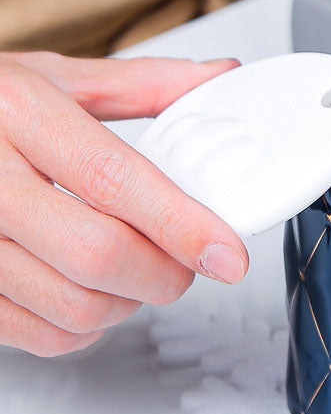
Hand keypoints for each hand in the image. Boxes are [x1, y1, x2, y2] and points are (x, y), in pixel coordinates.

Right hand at [0, 52, 248, 356]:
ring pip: (74, 307)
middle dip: (165, 273)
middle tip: (186, 261)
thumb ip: (142, 85)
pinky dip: (86, 326)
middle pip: (99, 256)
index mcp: (17, 114)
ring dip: (129, 302)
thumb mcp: (53, 77)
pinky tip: (90, 290)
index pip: (114, 182)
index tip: (227, 253)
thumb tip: (215, 79)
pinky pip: (41, 335)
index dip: (181, 226)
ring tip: (136, 271)